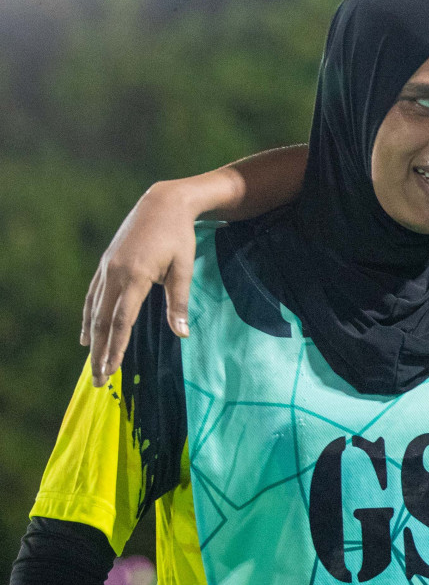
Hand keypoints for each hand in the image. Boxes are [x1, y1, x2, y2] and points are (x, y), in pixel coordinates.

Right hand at [83, 179, 198, 385]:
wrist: (163, 203)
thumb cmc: (179, 236)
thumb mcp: (184, 268)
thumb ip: (179, 302)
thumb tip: (181, 334)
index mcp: (135, 276)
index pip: (121, 321)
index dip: (116, 347)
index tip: (111, 370)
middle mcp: (115, 273)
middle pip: (103, 321)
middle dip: (100, 353)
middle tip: (98, 380)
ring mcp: (107, 268)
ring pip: (94, 310)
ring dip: (93, 339)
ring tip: (93, 364)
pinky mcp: (106, 264)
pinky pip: (94, 296)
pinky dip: (89, 317)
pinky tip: (87, 333)